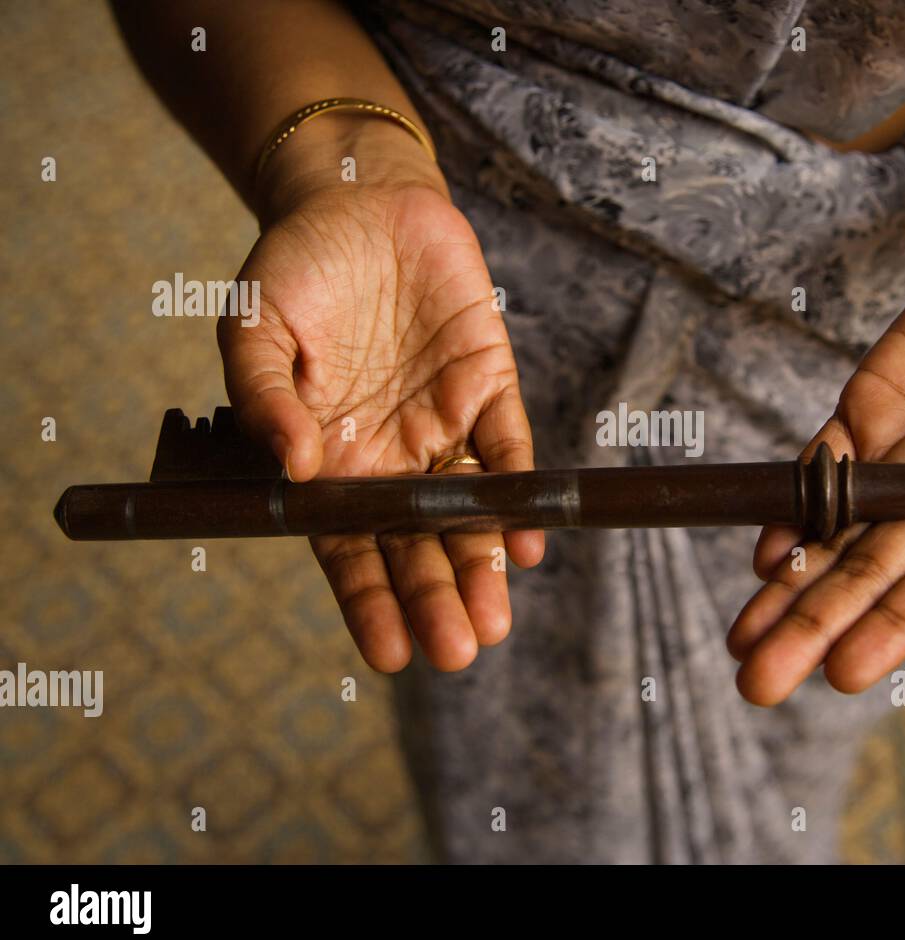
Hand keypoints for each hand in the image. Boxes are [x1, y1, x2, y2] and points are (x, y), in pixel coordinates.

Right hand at [218, 120, 542, 672]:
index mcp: (327, 458)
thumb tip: (292, 468)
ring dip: (482, 565)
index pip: (349, 547)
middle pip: (417, 543)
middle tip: (459, 650)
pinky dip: (520, 493)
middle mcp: (389, 455)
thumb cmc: (295, 268)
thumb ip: (265, 397)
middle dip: (437, 598)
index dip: (369, 602)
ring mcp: (442, 423)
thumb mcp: (254, 326)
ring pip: (468, 510)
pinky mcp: (488, 383)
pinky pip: (508, 445)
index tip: (389, 655)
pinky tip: (528, 541)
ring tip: (493, 621)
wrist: (359, 198)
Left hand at [728, 251, 904, 704]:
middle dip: (814, 627)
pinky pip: (821, 470)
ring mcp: (896, 465)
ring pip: (832, 537)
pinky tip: (761, 553)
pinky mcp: (863, 419)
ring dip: (786, 587)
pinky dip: (790, 510)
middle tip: (759, 684)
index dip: (895, 627)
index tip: (847, 671)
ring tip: (741, 641)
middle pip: (869, 577)